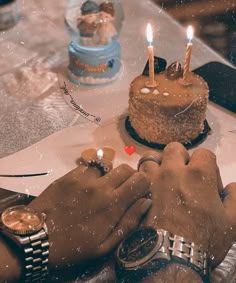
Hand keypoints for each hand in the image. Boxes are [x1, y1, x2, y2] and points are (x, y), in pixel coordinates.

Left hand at [28, 163, 150, 277]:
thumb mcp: (105, 246)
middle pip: (126, 168)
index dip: (143, 184)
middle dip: (129, 176)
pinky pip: (88, 167)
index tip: (139, 192)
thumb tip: (145, 202)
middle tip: (123, 189)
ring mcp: (83, 178)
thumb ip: (128, 223)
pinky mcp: (69, 175)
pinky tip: (85, 186)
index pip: (140, 180)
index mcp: (112, 205)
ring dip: (110, 174)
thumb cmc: (73, 247)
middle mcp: (100, 186)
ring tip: (102, 186)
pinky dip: (92, 174)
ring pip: (107, 165)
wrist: (37, 239)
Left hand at [139, 142, 235, 267]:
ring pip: (152, 157)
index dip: (209, 167)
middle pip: (175, 149)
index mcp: (198, 174)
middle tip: (185, 177)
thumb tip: (231, 186)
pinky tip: (150, 190)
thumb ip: (235, 198)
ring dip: (159, 165)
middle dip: (182, 158)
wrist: (169, 256)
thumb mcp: (232, 221)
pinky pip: (138, 174)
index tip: (210, 184)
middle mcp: (173, 170)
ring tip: (163, 180)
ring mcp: (152, 179)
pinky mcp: (138, 191)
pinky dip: (144, 177)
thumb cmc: (204, 239)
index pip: (204, 153)